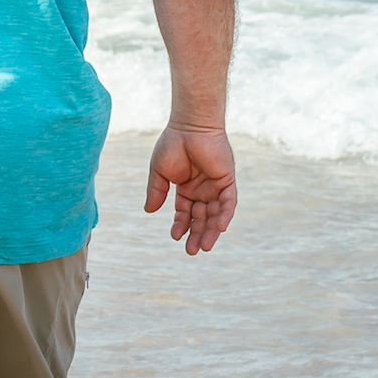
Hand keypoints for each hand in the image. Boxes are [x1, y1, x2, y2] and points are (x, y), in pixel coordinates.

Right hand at [145, 124, 236, 255]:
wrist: (188, 126)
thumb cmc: (172, 144)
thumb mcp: (159, 172)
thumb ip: (156, 191)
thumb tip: (148, 211)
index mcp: (187, 188)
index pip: (185, 213)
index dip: (181, 225)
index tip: (175, 236)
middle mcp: (203, 189)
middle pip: (201, 217)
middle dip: (197, 234)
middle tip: (192, 251)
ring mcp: (216, 185)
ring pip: (216, 214)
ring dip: (211, 230)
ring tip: (204, 246)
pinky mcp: (227, 180)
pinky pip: (229, 201)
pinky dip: (225, 214)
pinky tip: (219, 228)